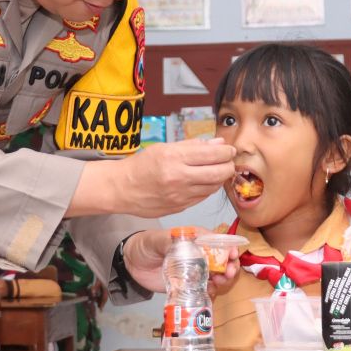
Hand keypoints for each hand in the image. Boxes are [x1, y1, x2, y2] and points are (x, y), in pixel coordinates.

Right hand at [70, 138, 234, 218]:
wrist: (121, 189)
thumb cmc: (141, 165)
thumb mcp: (165, 148)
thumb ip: (193, 146)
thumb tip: (218, 143)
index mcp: (174, 158)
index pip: (213, 154)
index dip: (226, 151)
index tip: (229, 149)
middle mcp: (179, 177)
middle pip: (219, 173)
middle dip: (229, 166)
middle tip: (229, 161)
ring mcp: (180, 195)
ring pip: (213, 187)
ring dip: (220, 178)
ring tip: (216, 170)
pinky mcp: (180, 208)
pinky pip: (202, 197)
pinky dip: (208, 188)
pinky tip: (204, 182)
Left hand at [120, 229, 240, 294]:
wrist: (132, 265)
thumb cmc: (146, 246)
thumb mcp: (156, 240)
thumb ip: (170, 241)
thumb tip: (186, 243)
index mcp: (194, 239)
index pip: (216, 241)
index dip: (227, 247)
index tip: (232, 254)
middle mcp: (198, 254)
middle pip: (221, 259)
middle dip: (230, 265)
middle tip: (229, 272)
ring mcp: (195, 270)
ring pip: (217, 275)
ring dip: (223, 279)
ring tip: (220, 282)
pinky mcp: (189, 285)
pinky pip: (205, 289)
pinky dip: (211, 291)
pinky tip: (210, 291)